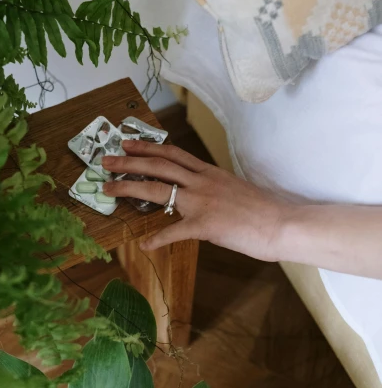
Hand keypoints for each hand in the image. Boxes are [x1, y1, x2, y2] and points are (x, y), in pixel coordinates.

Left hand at [102, 141, 289, 256]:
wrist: (282, 223)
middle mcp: (202, 181)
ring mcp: (202, 201)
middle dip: (129, 161)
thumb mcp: (233, 189)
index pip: (172, 154)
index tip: (129, 142)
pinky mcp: (205, 225)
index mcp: (209, 172)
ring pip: (158, 189)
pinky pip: (174, 231)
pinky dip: (156, 238)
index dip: (148, 147)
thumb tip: (199, 192)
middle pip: (158, 165)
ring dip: (129, 187)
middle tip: (106, 159)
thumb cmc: (263, 210)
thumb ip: (213, 187)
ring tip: (107, 188)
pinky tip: (143, 244)